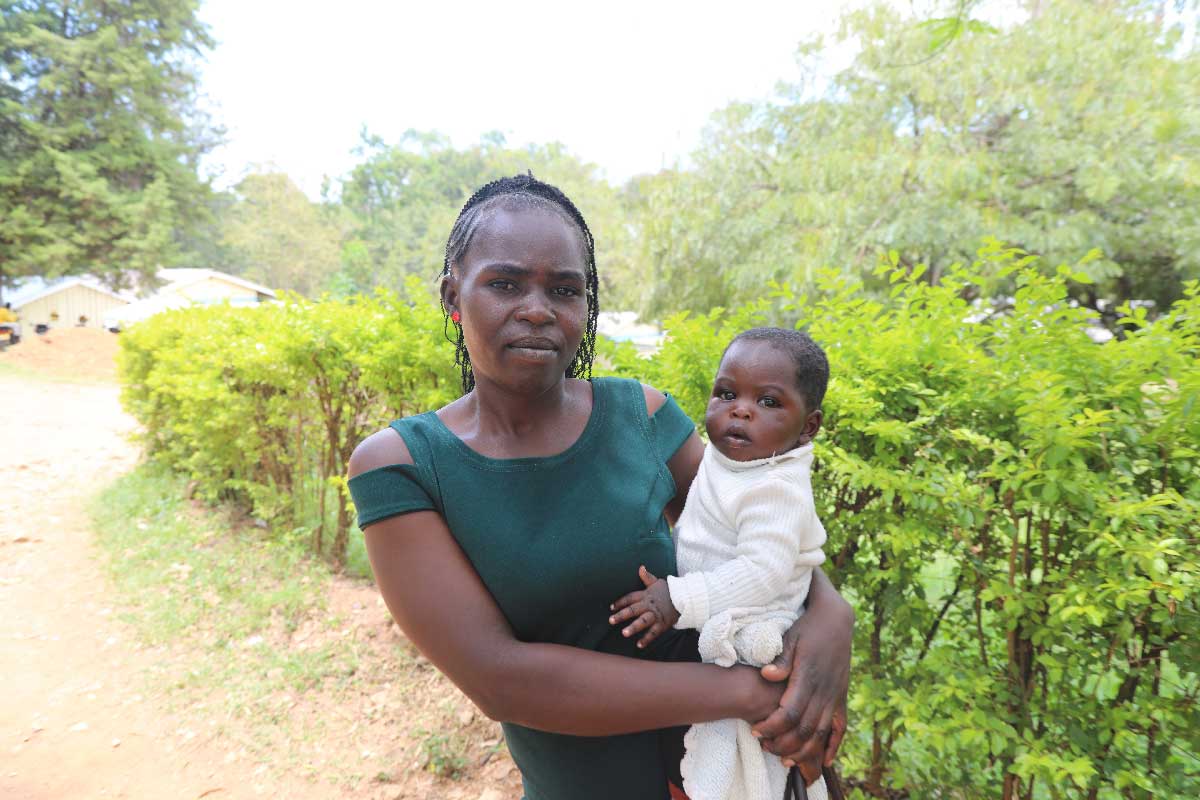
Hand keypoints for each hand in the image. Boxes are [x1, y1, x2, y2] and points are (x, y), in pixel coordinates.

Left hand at [609, 566, 678, 648]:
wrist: (685, 598)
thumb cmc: (669, 591)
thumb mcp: (657, 582)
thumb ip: (647, 577)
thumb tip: (640, 567)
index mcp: (646, 595)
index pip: (630, 598)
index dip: (620, 602)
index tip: (611, 608)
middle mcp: (649, 605)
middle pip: (633, 610)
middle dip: (622, 615)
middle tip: (611, 620)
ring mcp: (656, 615)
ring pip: (643, 622)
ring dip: (633, 627)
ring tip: (624, 633)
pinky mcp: (663, 624)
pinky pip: (654, 632)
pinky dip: (647, 639)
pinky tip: (639, 645)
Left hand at [751, 600, 852, 781]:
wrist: (836, 620)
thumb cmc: (807, 628)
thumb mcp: (791, 638)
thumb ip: (781, 660)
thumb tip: (766, 675)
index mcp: (808, 676)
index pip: (790, 712)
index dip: (772, 726)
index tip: (756, 731)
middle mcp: (824, 690)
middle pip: (804, 729)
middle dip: (783, 743)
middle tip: (764, 746)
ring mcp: (836, 695)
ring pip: (821, 733)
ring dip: (804, 750)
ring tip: (785, 760)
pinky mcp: (842, 697)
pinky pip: (841, 728)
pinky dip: (833, 746)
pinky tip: (824, 760)